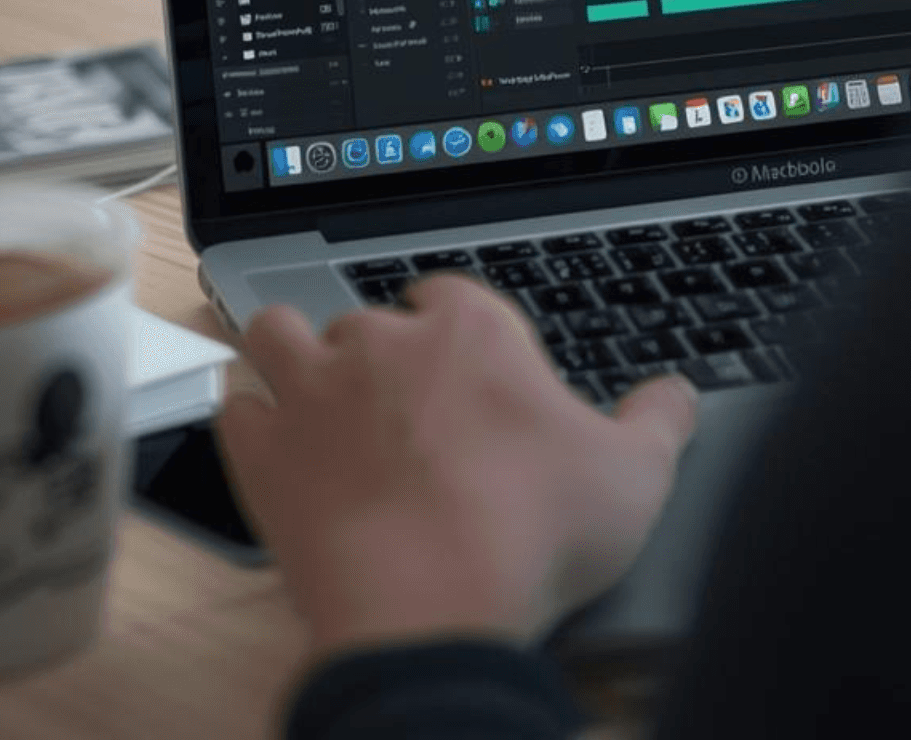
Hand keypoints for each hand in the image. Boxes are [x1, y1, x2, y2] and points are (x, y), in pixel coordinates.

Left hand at [215, 272, 698, 656]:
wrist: (432, 619)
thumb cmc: (531, 537)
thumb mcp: (634, 475)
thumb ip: (659, 420)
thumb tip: (676, 395)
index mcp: (472, 331)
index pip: (450, 292)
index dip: (455, 325)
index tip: (467, 363)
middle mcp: (385, 344)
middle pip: (369, 317)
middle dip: (381, 350)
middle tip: (404, 405)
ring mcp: (314, 394)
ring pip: (280, 330)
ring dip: (292, 351)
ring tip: (314, 388)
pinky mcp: (264, 456)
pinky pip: (234, 407)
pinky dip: (246, 417)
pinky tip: (269, 438)